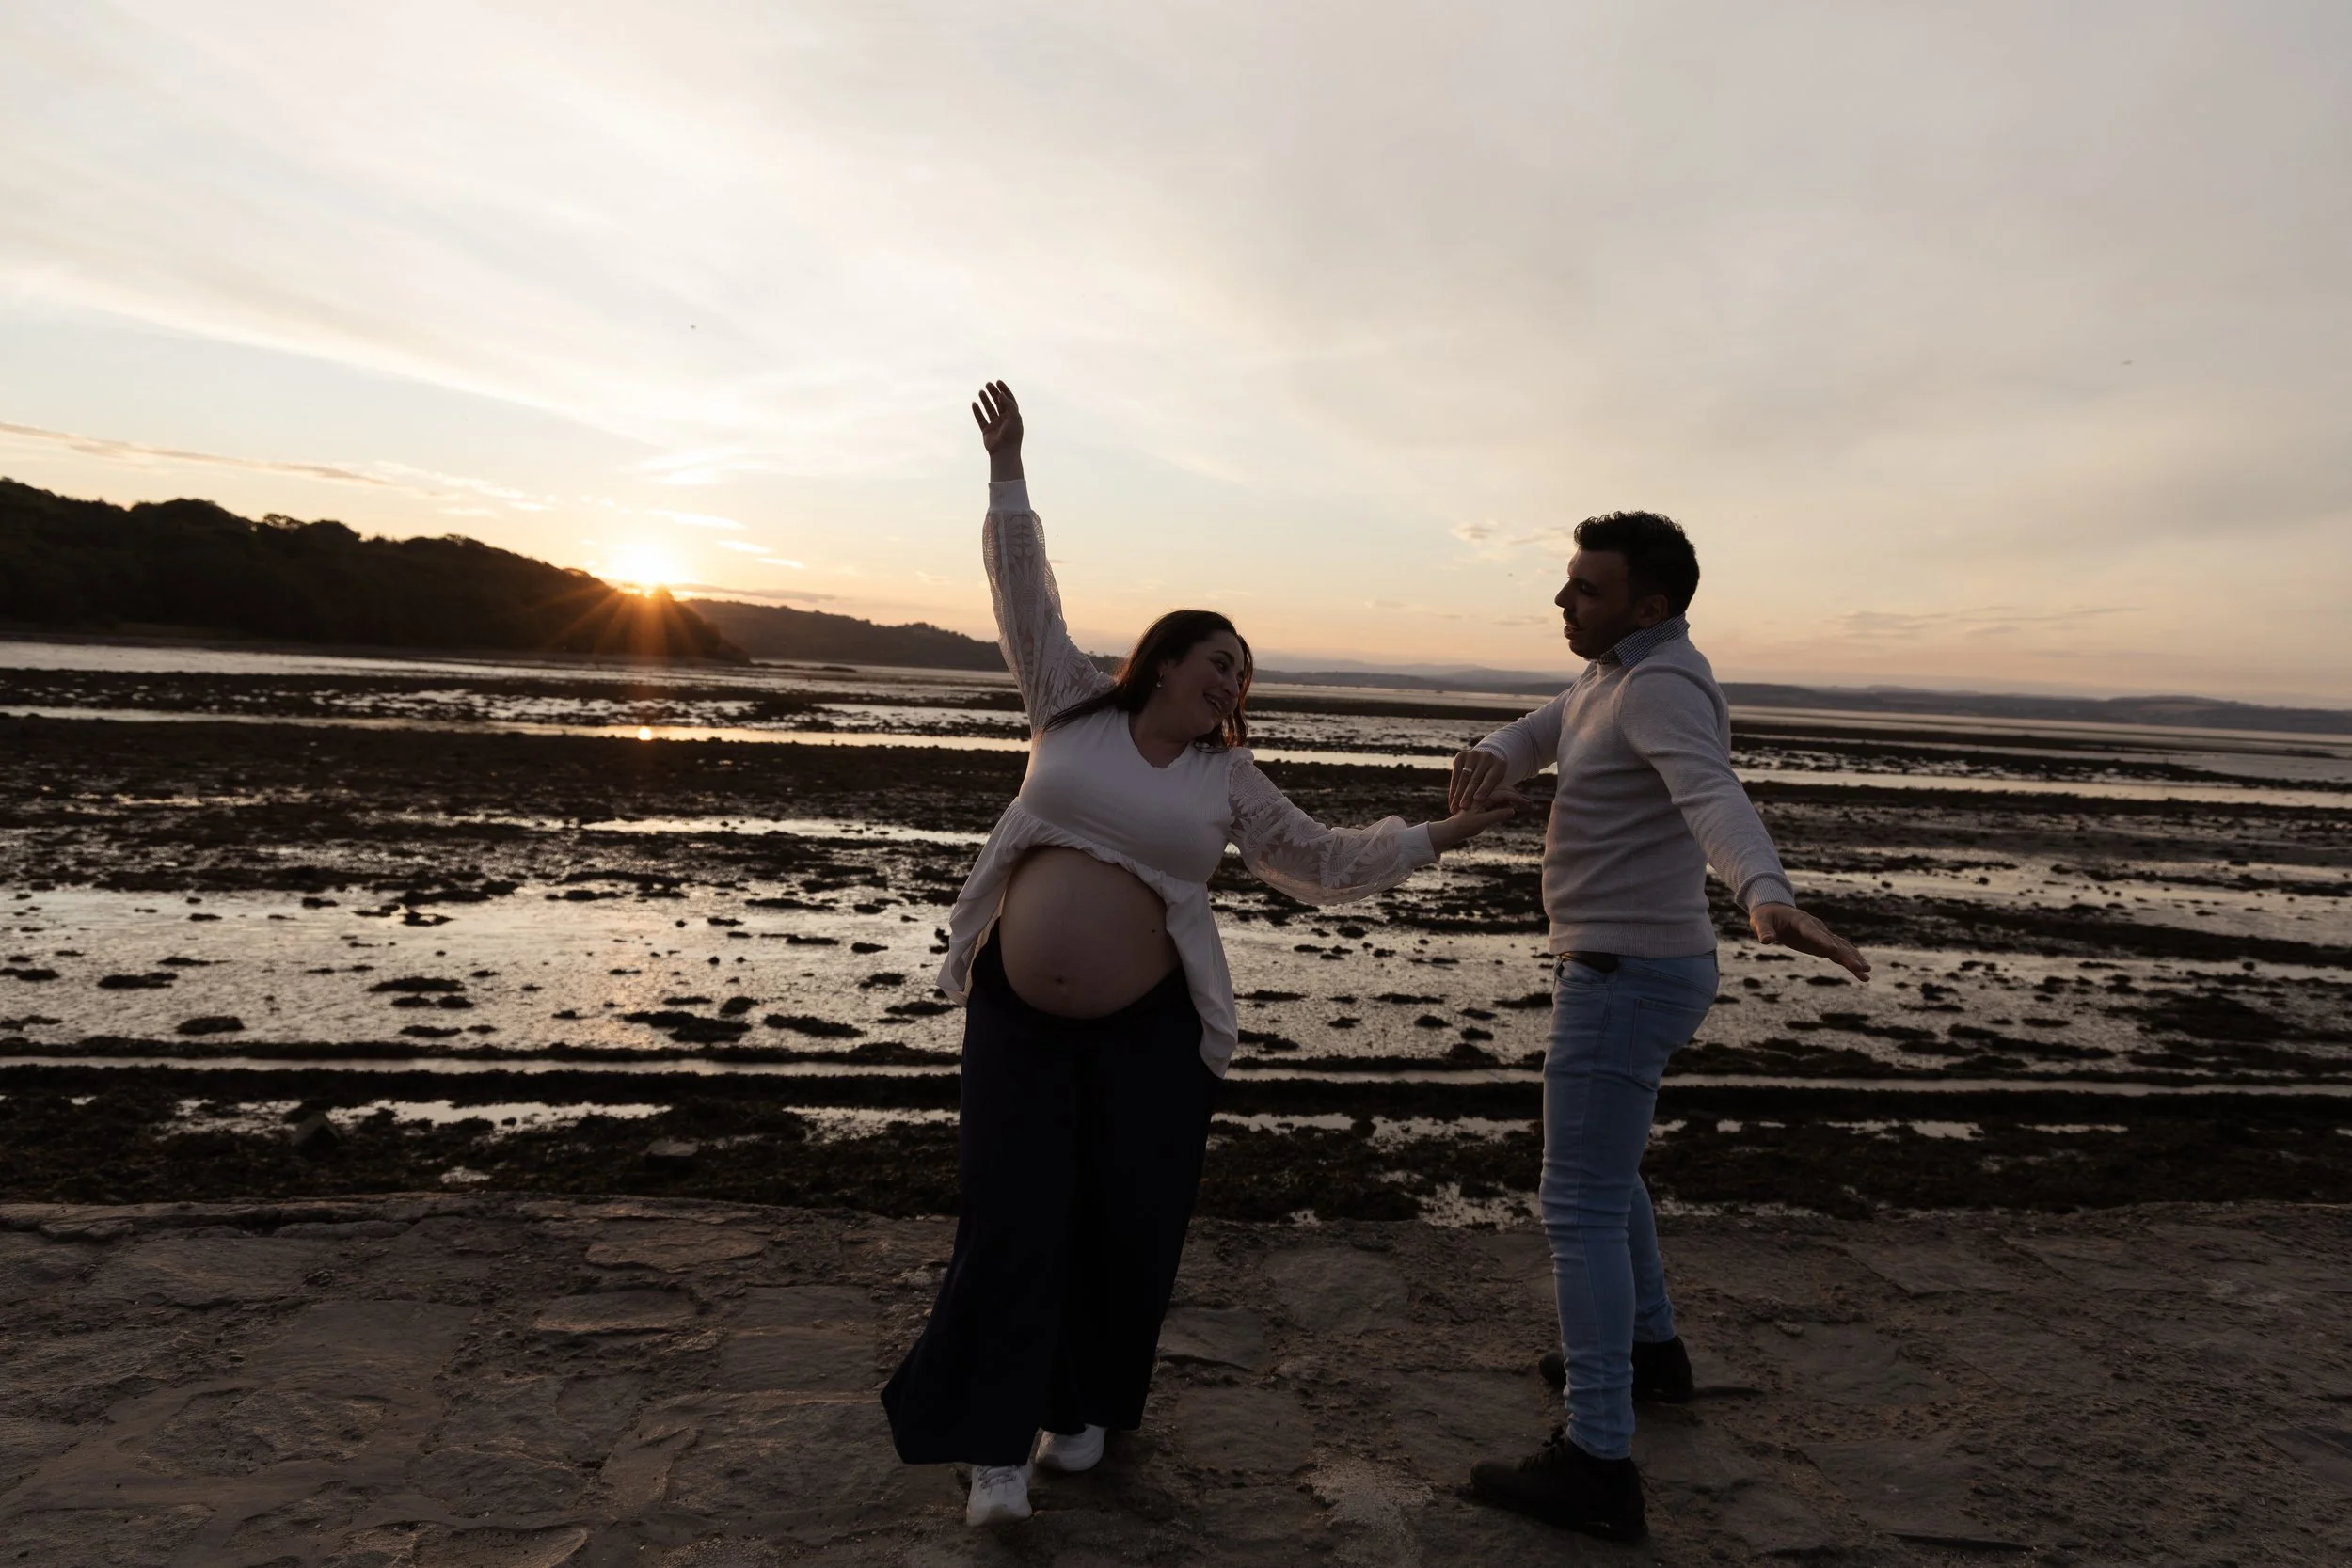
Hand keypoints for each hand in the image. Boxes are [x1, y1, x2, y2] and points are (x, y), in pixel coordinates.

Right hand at [971, 380, 1023, 480]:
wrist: (1004, 452)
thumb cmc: (1012, 435)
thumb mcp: (1014, 417)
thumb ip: (1009, 404)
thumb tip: (1001, 394)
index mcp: (1013, 416)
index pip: (1009, 399)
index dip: (1004, 390)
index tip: (998, 382)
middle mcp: (1004, 419)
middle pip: (998, 402)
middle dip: (993, 393)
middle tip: (987, 384)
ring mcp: (995, 424)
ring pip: (989, 409)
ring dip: (985, 400)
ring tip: (981, 391)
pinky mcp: (986, 430)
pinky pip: (981, 418)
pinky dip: (977, 411)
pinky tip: (974, 403)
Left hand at [1428, 789, 1526, 852]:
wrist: (1454, 828)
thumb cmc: (1466, 826)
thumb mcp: (1482, 821)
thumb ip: (1497, 815)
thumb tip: (1512, 810)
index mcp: (1482, 795)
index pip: (1503, 793)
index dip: (1516, 798)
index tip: (1526, 804)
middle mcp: (1483, 794)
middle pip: (1504, 790)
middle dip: (1516, 796)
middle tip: (1527, 804)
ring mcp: (1484, 797)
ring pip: (1502, 794)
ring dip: (1512, 798)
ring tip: (1522, 805)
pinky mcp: (1485, 802)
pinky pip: (1498, 799)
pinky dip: (1506, 802)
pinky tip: (1511, 808)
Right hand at [1449, 748, 1508, 812]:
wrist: (1486, 762)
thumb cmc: (1495, 782)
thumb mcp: (1500, 787)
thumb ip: (1501, 796)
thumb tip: (1510, 812)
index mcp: (1499, 764)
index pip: (1490, 778)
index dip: (1484, 789)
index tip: (1477, 800)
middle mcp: (1486, 757)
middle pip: (1475, 778)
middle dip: (1467, 794)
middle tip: (1463, 808)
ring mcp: (1473, 754)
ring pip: (1463, 777)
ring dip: (1458, 794)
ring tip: (1454, 808)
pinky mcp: (1461, 756)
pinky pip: (1455, 775)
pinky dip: (1453, 789)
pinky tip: (1451, 801)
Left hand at [1749, 902, 1870, 980]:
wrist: (1775, 911)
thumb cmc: (1766, 917)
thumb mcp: (1760, 922)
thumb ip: (1764, 931)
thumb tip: (1767, 940)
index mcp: (1801, 921)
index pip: (1813, 932)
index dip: (1823, 941)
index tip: (1834, 951)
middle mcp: (1816, 928)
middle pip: (1834, 942)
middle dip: (1846, 955)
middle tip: (1858, 967)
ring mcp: (1821, 936)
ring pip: (1842, 948)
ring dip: (1854, 959)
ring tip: (1866, 972)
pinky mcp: (1822, 944)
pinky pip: (1839, 953)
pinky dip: (1850, 962)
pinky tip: (1862, 973)